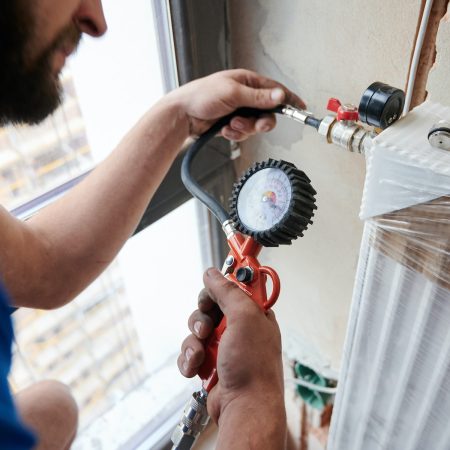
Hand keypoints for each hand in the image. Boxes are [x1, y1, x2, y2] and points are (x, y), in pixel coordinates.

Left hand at [165, 69, 305, 140]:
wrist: (182, 116)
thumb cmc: (201, 96)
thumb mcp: (232, 93)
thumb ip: (257, 97)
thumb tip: (279, 95)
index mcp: (247, 81)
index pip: (274, 89)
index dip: (288, 99)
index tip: (300, 107)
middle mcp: (245, 96)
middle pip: (267, 113)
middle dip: (260, 122)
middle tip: (256, 125)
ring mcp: (239, 111)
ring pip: (255, 126)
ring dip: (244, 128)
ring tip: (230, 125)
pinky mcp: (232, 124)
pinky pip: (244, 133)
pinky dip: (235, 134)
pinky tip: (225, 130)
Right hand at [177, 268, 284, 424]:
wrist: (244, 408)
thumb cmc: (253, 367)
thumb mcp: (244, 318)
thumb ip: (228, 291)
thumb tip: (213, 273)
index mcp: (254, 314)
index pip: (231, 289)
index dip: (217, 289)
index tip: (210, 293)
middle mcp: (240, 328)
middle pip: (208, 308)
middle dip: (201, 318)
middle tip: (206, 329)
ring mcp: (224, 346)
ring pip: (196, 330)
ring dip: (193, 342)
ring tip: (200, 355)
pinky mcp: (211, 363)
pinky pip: (190, 352)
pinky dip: (189, 359)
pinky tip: (195, 368)